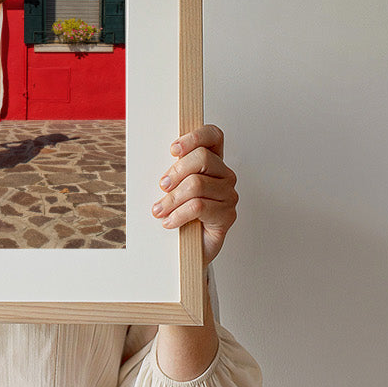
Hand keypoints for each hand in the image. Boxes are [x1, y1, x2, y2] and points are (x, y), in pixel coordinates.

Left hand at [151, 124, 237, 267]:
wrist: (191, 250)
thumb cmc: (181, 216)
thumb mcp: (173, 190)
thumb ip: (173, 174)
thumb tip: (158, 170)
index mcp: (212, 162)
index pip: (214, 136)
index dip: (195, 136)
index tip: (173, 149)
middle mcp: (224, 175)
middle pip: (202, 158)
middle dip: (176, 171)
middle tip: (162, 186)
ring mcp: (228, 195)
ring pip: (197, 184)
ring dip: (171, 199)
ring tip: (159, 211)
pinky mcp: (227, 215)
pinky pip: (198, 207)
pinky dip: (179, 214)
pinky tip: (169, 222)